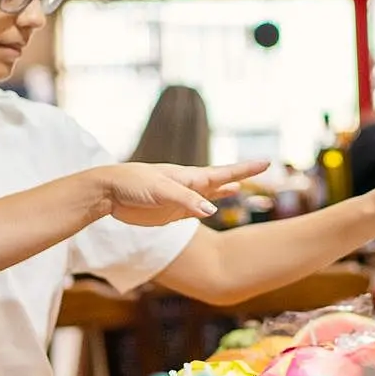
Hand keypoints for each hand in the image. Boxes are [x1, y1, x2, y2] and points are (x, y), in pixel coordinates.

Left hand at [100, 162, 267, 226]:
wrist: (108, 192)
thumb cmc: (133, 185)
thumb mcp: (161, 191)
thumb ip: (187, 201)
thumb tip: (213, 212)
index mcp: (189, 177)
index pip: (223, 173)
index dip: (245, 169)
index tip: (266, 162)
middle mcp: (189, 185)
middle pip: (221, 180)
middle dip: (241, 174)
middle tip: (263, 166)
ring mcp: (181, 199)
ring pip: (209, 195)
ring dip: (225, 190)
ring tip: (241, 186)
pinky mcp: (171, 212)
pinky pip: (195, 210)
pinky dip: (207, 207)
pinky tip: (213, 208)